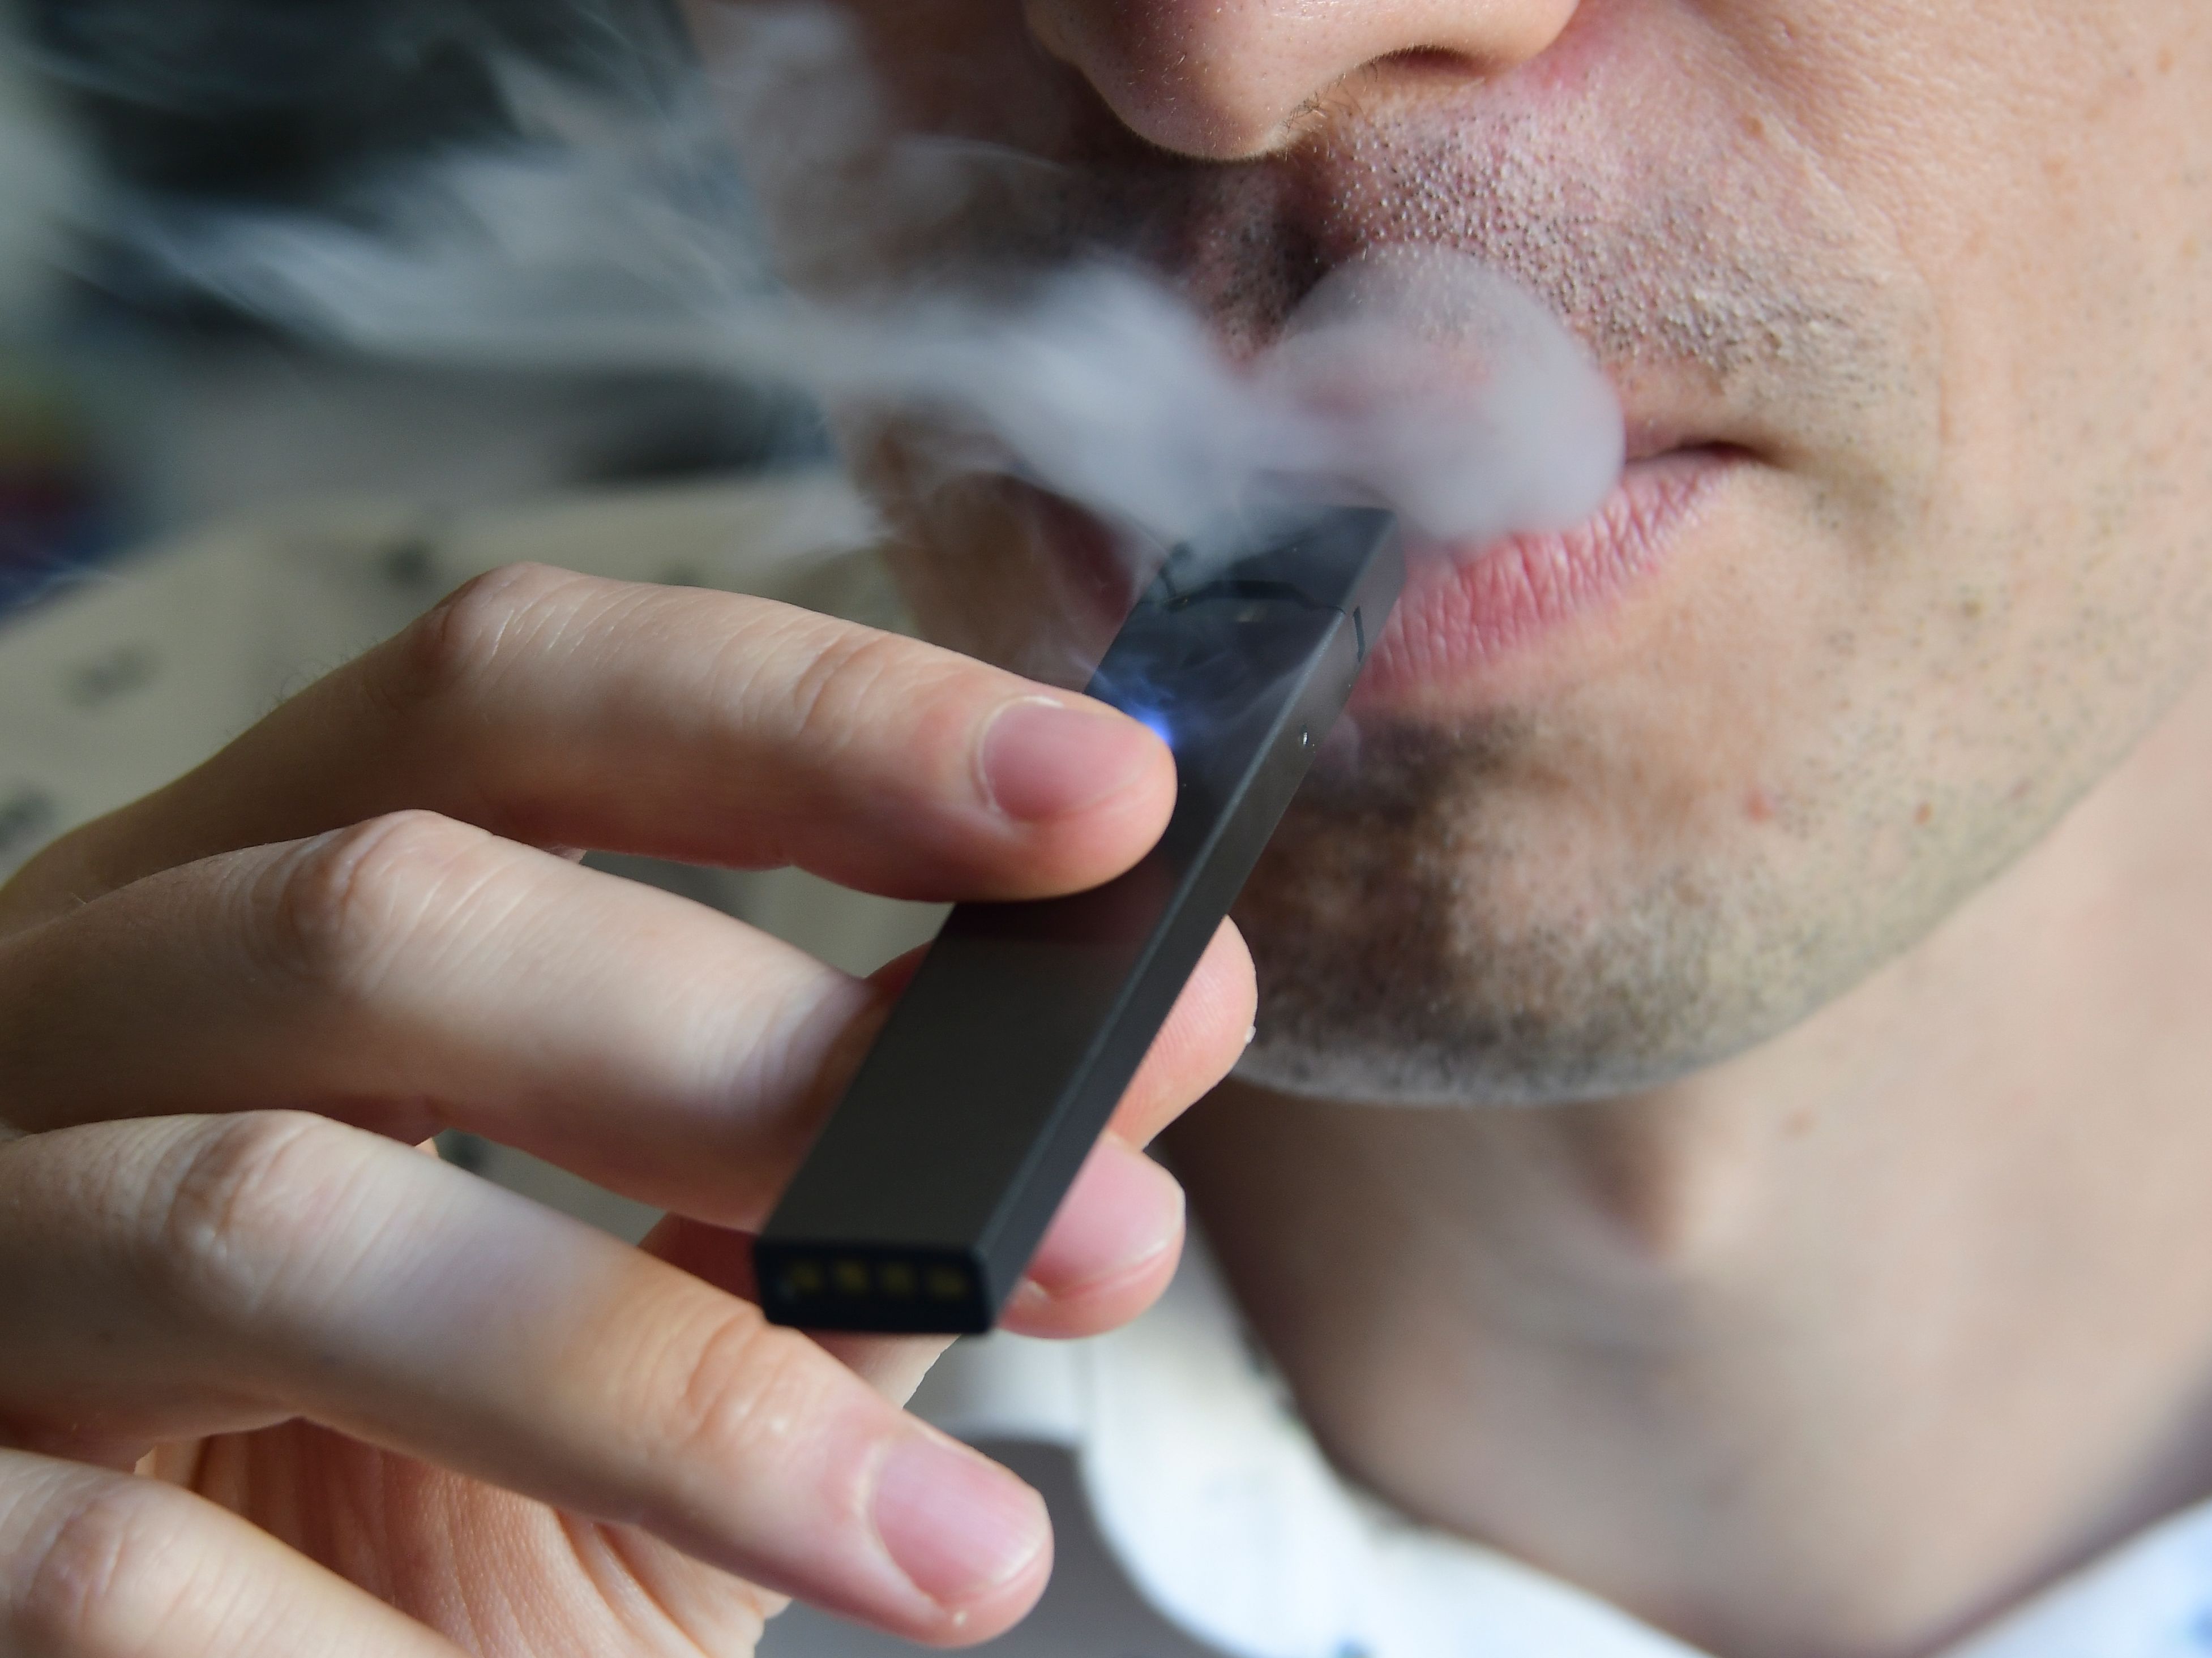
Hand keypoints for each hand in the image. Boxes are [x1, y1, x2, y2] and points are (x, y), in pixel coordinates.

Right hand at [0, 565, 1255, 1655]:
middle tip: (1050, 1200)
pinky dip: (383, 1656)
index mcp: (258, 898)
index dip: (809, 711)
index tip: (1100, 796)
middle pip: (386, 914)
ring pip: (267, 1225)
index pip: (512, 693)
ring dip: (665, 1385)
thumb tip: (1172, 1015)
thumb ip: (879, 1169)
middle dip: (742, 1047)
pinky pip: (110, 1569)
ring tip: (949, 1552)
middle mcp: (70, 1012)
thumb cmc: (435, 1496)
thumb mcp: (677, 1315)